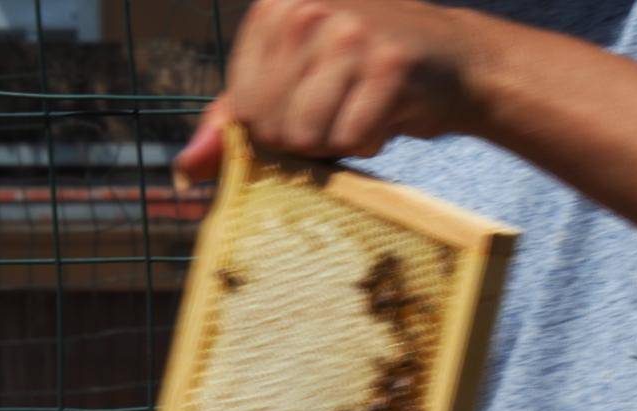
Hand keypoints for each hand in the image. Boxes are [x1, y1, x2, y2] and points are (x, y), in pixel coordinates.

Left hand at [174, 0, 487, 182]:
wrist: (452, 62)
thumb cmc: (359, 74)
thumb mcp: (288, 86)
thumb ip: (231, 123)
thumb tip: (184, 168)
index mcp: (274, 5)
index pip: (245, 109)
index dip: (277, 127)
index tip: (312, 101)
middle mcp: (308, 7)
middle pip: (274, 127)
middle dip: (307, 137)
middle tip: (342, 106)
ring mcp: (350, 30)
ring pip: (309, 137)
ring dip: (338, 143)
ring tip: (361, 109)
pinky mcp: (389, 63)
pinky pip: (352, 140)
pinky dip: (369, 143)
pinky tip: (386, 113)